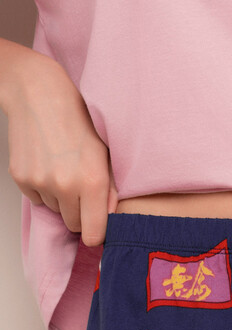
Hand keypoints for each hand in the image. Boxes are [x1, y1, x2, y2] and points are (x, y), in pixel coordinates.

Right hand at [4, 48, 117, 245]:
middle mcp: (65, 185)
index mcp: (92, 181)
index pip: (93, 234)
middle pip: (74, 224)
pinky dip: (43, 189)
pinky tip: (47, 165)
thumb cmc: (78, 121)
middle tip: (80, 189)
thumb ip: (111, 190)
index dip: (96, 232)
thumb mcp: (105, 154)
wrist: (39, 93)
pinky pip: (37, 199)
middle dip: (79, 213)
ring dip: (60, 199)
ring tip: (63, 169)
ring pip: (55, 210)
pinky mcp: (21, 178)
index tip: (96, 225)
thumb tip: (110, 219)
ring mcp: (40, 182)